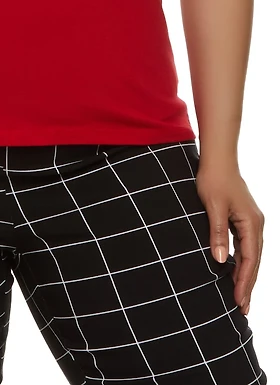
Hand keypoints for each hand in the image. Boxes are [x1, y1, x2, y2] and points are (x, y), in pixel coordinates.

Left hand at [195, 163, 264, 315]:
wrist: (217, 158)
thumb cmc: (214, 179)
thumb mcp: (213, 206)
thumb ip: (217, 233)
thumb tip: (219, 260)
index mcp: (251, 223)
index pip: (250, 260)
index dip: (244, 282)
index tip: (239, 301)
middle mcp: (255, 224)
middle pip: (254, 261)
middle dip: (248, 285)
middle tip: (242, 309)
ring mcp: (250, 221)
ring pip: (250, 255)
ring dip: (245, 275)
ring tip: (239, 297)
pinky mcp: (242, 218)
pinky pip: (245, 246)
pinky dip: (241, 261)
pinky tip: (232, 271)